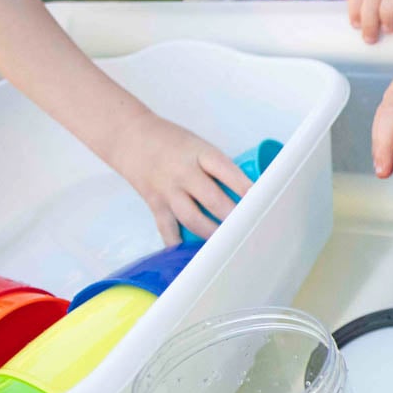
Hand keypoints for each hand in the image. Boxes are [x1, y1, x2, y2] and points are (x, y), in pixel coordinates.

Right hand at [108, 113, 253, 244]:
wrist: (130, 137)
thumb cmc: (173, 142)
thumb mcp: (200, 146)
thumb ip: (219, 168)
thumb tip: (248, 194)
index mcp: (200, 153)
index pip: (228, 172)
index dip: (246, 188)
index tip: (263, 202)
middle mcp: (183, 173)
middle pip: (212, 200)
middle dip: (233, 217)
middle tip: (251, 229)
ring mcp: (167, 190)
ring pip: (192, 219)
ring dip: (212, 234)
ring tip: (229, 244)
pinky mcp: (155, 204)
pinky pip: (167, 230)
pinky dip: (180, 244)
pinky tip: (194, 255)